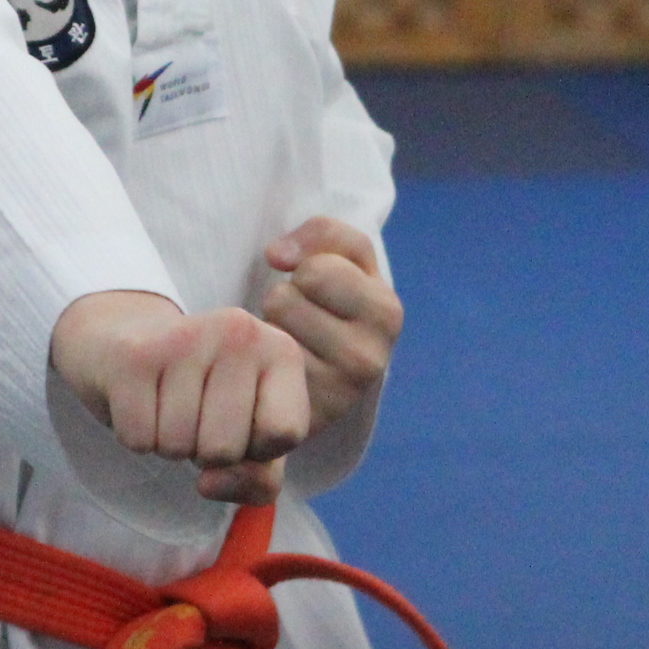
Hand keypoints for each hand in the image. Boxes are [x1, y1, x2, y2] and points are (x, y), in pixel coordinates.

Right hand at [50, 290, 311, 505]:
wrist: (132, 340)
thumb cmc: (207, 398)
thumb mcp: (253, 439)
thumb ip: (258, 481)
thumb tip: (207, 484)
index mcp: (282, 352)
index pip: (284, 434)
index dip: (257, 450)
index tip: (243, 424)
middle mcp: (239, 333)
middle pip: (225, 449)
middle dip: (206, 452)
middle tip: (197, 415)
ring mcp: (185, 337)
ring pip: (178, 447)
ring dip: (170, 444)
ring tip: (169, 406)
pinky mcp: (134, 354)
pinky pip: (139, 439)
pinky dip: (138, 437)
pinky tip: (144, 401)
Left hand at [255, 218, 401, 434]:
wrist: (323, 371)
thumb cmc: (332, 305)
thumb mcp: (343, 259)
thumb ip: (324, 233)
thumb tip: (277, 255)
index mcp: (387, 312)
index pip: (317, 267)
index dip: (306, 267)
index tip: (315, 286)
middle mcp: (371, 358)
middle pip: (289, 296)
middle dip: (287, 296)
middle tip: (301, 317)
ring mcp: (337, 393)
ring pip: (271, 328)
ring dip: (272, 325)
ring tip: (291, 339)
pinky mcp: (303, 415)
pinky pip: (261, 364)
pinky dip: (263, 358)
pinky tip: (280, 368)